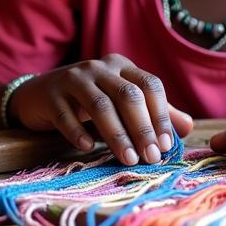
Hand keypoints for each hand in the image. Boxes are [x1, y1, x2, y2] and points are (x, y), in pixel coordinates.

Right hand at [9, 54, 192, 164]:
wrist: (38, 94)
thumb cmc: (87, 100)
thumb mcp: (120, 100)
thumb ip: (153, 112)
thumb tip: (187, 127)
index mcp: (121, 66)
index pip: (149, 85)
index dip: (161, 114)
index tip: (167, 145)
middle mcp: (98, 68)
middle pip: (127, 95)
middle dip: (142, 128)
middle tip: (151, 158)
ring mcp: (72, 79)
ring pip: (99, 105)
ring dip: (116, 134)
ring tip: (128, 160)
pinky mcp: (51, 95)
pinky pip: (66, 115)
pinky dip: (78, 132)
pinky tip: (87, 148)